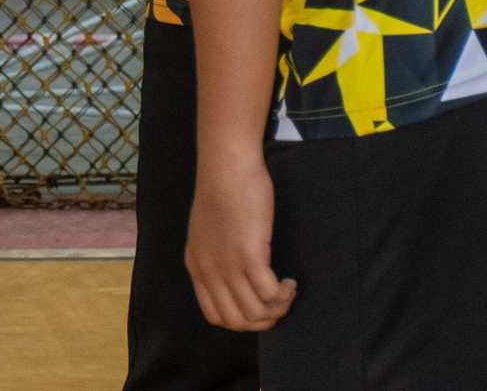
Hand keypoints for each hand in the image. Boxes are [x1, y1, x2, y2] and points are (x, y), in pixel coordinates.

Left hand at [185, 150, 296, 332]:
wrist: (227, 166)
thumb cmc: (222, 189)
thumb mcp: (207, 231)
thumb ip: (216, 255)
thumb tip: (236, 274)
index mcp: (196, 267)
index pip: (215, 315)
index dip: (241, 319)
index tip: (258, 305)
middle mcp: (209, 272)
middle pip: (237, 321)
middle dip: (263, 321)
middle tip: (278, 303)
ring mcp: (228, 266)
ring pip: (256, 313)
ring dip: (278, 308)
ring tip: (287, 291)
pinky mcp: (249, 256)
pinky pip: (270, 295)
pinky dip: (284, 294)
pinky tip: (290, 281)